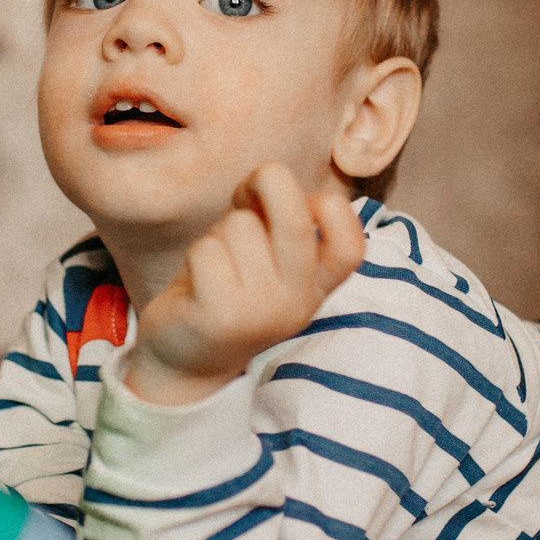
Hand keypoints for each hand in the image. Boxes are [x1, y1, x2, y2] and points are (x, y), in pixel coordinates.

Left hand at [127, 164, 366, 406]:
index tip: (302, 205)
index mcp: (317, 286)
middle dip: (266, 183)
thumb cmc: (229, 288)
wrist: (187, 362)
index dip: (331, 209)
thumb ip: (280, 221)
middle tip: (246, 194)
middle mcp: (297, 301)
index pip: (352, 244)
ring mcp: (260, 311)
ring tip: (217, 262)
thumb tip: (269, 177)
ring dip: (220, 232)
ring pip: (240, 226)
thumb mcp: (270, 261)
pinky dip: (196, 254)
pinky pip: (207, 249)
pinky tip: (197, 282)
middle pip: (295, 218)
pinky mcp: (219, 315)